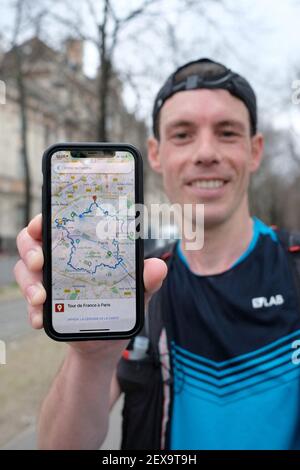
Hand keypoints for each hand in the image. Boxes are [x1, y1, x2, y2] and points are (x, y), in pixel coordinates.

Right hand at [14, 213, 167, 360]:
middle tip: (40, 263)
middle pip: (31, 243)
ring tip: (41, 299)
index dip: (44, 220)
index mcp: (79, 246)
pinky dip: (32, 311)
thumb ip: (146, 280)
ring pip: (25, 271)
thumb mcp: (136, 293)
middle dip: (31, 250)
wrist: (105, 344)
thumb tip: (158, 267)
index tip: (42, 225)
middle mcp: (58, 260)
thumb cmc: (119, 307)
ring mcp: (46, 283)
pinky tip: (40, 319)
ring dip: (29, 283)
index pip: (56, 224)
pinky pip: (28, 303)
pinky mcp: (42, 306)